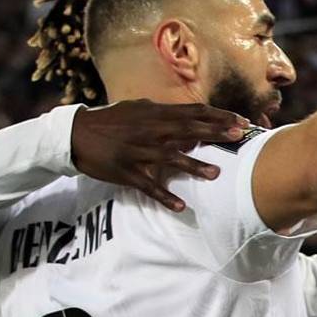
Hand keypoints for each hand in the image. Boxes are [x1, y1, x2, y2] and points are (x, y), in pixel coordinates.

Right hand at [71, 100, 249, 211]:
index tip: (240, 120)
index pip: (192, 112)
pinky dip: (164, 197)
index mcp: (154, 114)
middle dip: (214, 133)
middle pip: (187, 130)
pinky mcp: (127, 172)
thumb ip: (164, 113)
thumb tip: (189, 114)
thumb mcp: (137, 109)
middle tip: (239, 137)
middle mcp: (149, 131)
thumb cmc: (111, 121)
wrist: (75, 135)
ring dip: (193, 166)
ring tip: (215, 174)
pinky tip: (181, 206)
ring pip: (170, 159)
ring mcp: (138, 152)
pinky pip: (148, 186)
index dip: (217, 116)